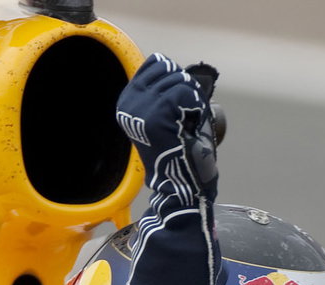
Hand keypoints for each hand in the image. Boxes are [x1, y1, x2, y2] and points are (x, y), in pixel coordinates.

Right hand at [116, 54, 218, 205]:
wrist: (181, 182)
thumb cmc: (179, 149)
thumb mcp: (163, 114)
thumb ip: (161, 91)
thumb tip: (168, 62)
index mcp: (127, 100)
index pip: (157, 62)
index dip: (177, 76)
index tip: (180, 104)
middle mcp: (129, 101)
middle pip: (170, 69)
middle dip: (187, 88)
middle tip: (187, 118)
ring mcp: (141, 106)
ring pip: (181, 80)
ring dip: (194, 100)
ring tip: (187, 124)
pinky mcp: (157, 113)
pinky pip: (187, 92)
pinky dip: (197, 107)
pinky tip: (191, 126)